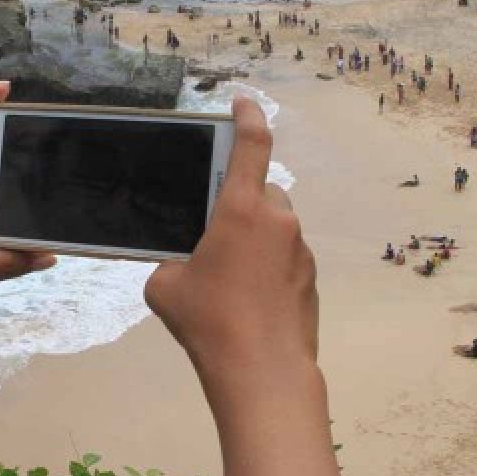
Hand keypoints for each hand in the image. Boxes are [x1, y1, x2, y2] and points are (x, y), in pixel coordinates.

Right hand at [144, 96, 318, 391]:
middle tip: (214, 236)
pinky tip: (248, 304)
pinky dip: (268, 269)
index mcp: (242, 210)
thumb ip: (171, 263)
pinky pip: (285, 260)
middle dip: (241, 206)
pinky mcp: (311, 280)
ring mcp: (301, 251)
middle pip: (262, 194)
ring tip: (228, 280)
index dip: (248, 118)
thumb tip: (179, 266)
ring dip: (255, 240)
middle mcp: (279, 221)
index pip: (252, 146)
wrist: (261, 372)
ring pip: (276, 229)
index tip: (243, 103)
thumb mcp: (165, 287)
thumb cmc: (208, 322)